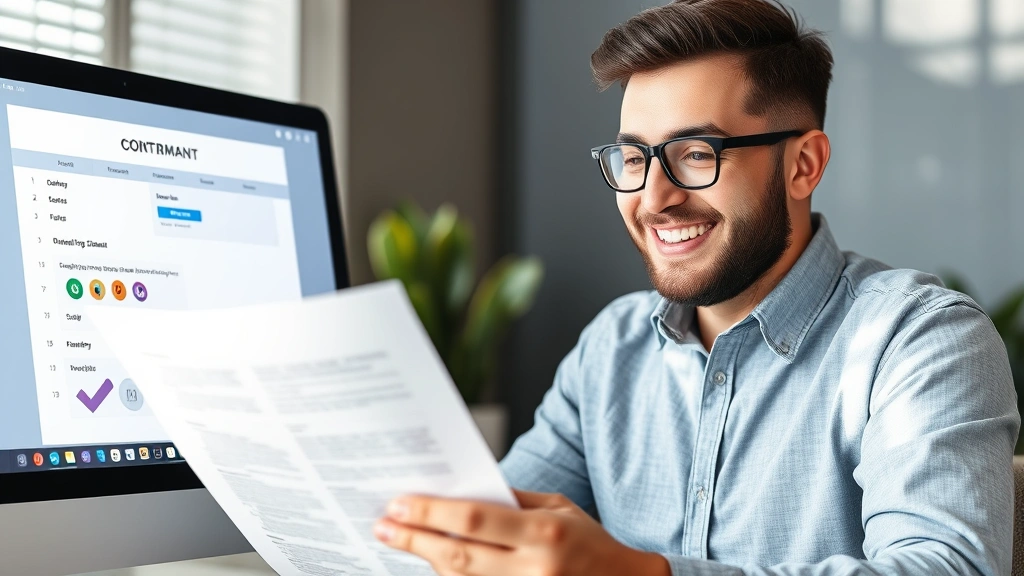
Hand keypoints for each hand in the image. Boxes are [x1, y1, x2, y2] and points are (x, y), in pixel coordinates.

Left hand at [373, 489, 670, 575]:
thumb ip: (514, 501)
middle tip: (383, 524)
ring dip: (426, 560)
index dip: (433, 512)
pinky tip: (432, 562)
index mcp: (546, 532)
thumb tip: (463, 489)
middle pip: (459, 555)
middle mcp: (535, 568)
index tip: (399, 503)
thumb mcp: (560, 508)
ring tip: (398, 539)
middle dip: (415, 539)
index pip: (476, 519)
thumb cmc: (590, 543)